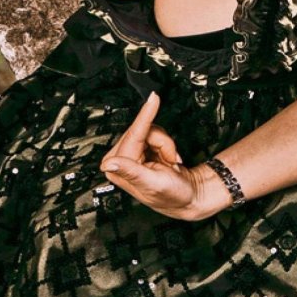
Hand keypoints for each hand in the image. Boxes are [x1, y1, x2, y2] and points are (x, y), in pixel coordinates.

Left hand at [100, 94, 226, 221]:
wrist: (189, 198)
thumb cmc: (172, 196)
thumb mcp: (153, 184)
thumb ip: (131, 172)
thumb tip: (108, 164)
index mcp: (118, 168)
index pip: (133, 135)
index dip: (146, 116)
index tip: (153, 98)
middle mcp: (120, 159)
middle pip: (143, 131)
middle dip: (163, 144)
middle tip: (170, 161)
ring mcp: (130, 153)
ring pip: (151, 131)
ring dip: (166, 146)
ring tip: (169, 163)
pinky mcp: (140, 148)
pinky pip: (156, 134)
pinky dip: (166, 146)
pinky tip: (167, 160)